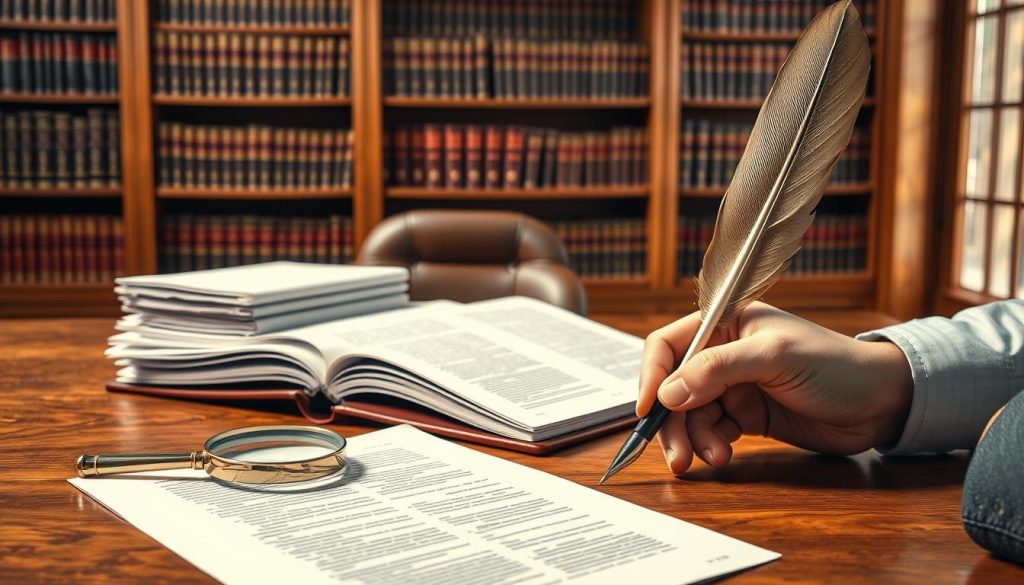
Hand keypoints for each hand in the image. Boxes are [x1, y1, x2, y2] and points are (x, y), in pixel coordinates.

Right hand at [637, 302, 913, 474]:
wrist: (882, 402)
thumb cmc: (835, 365)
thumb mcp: (774, 357)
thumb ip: (717, 370)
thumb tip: (667, 393)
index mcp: (724, 324)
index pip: (669, 346)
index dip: (651, 376)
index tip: (647, 409)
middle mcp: (723, 354)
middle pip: (674, 388)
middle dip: (672, 422)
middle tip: (676, 455)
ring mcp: (734, 386)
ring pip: (691, 415)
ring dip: (694, 439)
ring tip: (714, 458)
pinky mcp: (747, 415)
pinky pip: (712, 432)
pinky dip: (711, 446)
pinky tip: (724, 457)